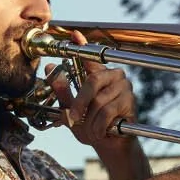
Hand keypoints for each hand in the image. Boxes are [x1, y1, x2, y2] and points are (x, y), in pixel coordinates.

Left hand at [49, 31, 136, 155]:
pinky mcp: (130, 102)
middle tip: (73, 118)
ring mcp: (124, 87)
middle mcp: (113, 76)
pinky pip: (107, 112)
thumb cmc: (92, 126)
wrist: (110, 146)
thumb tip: (50, 69)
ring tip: (92, 130)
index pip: (90, 56)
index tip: (73, 34)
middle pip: (92, 80)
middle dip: (80, 102)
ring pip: (99, 101)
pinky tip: (102, 132)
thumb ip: (62, 91)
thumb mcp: (72, 110)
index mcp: (98, 75)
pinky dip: (99, 126)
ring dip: (91, 120)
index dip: (82, 44)